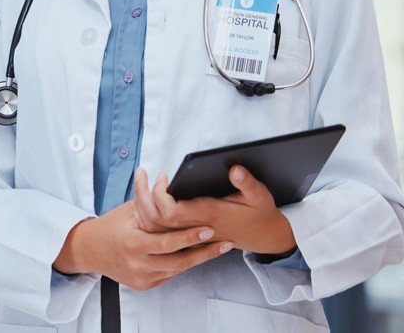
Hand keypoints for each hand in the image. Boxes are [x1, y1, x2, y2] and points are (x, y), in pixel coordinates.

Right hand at [53, 200, 230, 290]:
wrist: (89, 250)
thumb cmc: (110, 226)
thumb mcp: (127, 211)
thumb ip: (149, 203)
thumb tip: (166, 182)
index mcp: (132, 243)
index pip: (167, 243)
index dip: (189, 237)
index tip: (208, 229)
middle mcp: (137, 264)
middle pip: (178, 262)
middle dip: (204, 252)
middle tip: (224, 242)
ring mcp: (141, 277)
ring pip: (177, 270)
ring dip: (198, 259)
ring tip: (217, 249)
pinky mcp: (143, 285)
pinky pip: (169, 275)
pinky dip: (183, 265)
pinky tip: (197, 255)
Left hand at [133, 166, 295, 255]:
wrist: (263, 235)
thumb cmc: (258, 212)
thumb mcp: (259, 195)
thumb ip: (247, 182)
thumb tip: (235, 169)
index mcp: (208, 215)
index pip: (171, 212)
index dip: (159, 195)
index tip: (163, 176)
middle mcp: (194, 228)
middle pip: (154, 219)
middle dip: (142, 196)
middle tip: (144, 174)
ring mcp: (189, 234)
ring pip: (153, 227)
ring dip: (141, 205)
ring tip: (142, 183)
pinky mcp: (188, 235)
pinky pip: (159, 231)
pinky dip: (147, 216)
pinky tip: (145, 200)